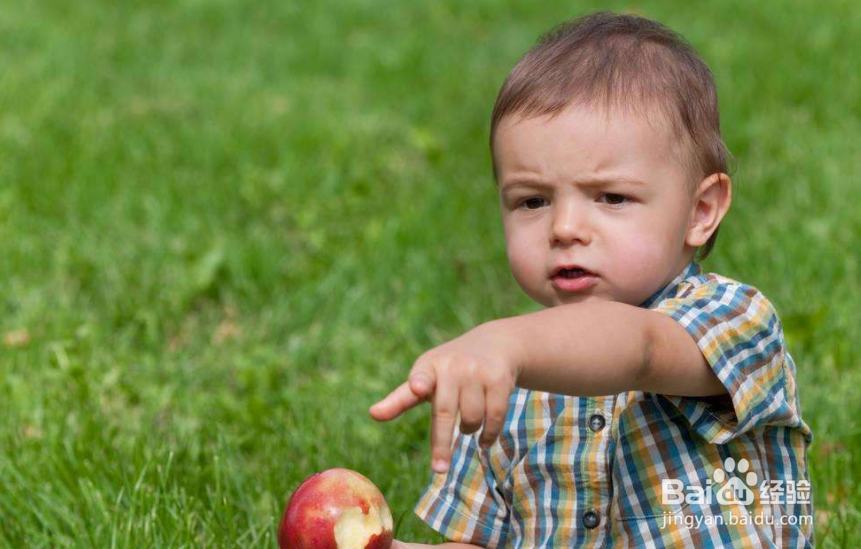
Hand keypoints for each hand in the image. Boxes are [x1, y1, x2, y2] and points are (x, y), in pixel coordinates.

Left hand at [368, 320, 521, 473]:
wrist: (494, 344)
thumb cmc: (450, 369)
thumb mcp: (425, 377)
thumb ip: (401, 399)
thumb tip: (373, 414)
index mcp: (428, 366)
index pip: (421, 376)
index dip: (418, 382)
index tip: (417, 387)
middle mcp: (453, 366)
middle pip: (445, 412)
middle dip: (442, 444)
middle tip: (438, 470)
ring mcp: (477, 372)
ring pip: (471, 419)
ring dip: (469, 431)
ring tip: (467, 427)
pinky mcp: (499, 379)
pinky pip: (494, 417)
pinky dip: (489, 434)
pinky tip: (485, 440)